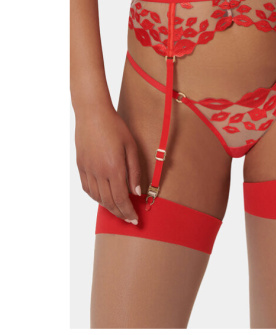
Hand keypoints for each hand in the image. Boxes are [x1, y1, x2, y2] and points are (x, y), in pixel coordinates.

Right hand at [75, 106, 141, 223]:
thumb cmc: (116, 127)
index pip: (121, 199)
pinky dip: (96, 197)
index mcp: (114, 168)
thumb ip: (135, 171)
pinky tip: (103, 199)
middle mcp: (99, 172)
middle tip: (129, 220)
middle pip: (109, 201)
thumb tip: (136, 192)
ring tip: (119, 211)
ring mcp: (88, 170)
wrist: (93, 114)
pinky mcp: (81, 166)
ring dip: (108, 207)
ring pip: (97, 197)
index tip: (135, 220)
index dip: (128, 212)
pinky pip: (88, 188)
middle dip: (120, 214)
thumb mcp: (132, 147)